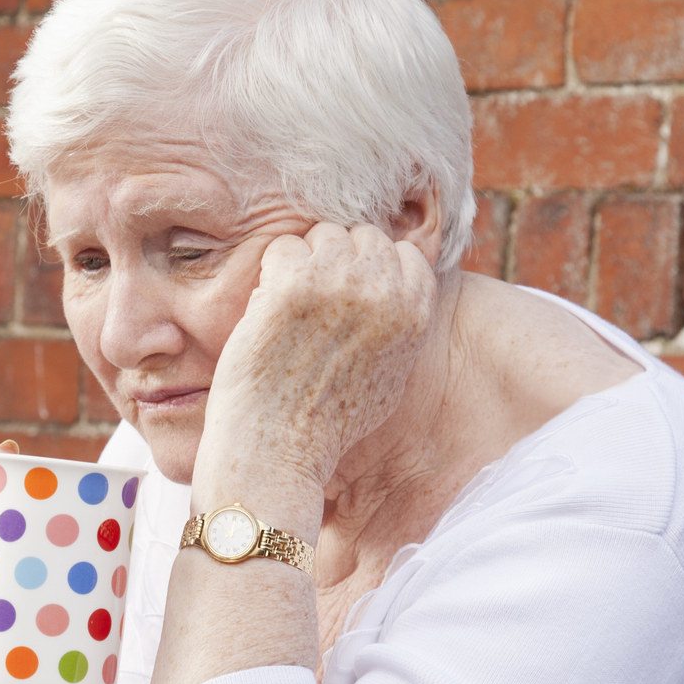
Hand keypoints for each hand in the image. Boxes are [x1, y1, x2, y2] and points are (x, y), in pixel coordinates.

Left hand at [200, 222, 438, 491]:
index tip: (348, 299)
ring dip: (302, 264)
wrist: (279, 447)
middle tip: (313, 305)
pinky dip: (271, 275)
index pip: (403, 254)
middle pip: (363, 238)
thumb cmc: (327, 422)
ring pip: (322, 236)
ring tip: (290, 311)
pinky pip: (283, 247)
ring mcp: (338, 283)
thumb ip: (397, 328)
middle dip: (337, 262)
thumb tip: (394, 290)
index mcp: (415, 314)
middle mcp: (384, 292)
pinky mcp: (293, 283)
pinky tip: (268, 312)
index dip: (371, 271)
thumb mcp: (389, 377)